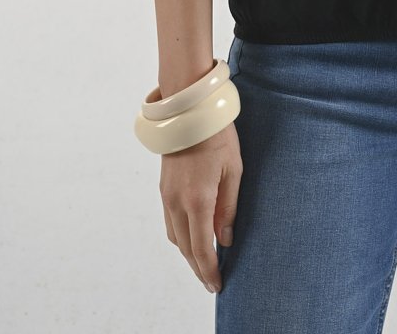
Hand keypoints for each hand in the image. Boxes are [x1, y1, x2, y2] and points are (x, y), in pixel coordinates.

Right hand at [159, 120, 242, 293]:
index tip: (216, 284)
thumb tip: (224, 239)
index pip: (201, 248)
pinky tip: (192, 235)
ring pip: (174, 237)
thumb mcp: (233, 171)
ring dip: (188, 252)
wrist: (188, 111)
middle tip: (211, 281)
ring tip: (204, 261)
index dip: (208, 270)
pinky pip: (169, 221)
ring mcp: (167, 195)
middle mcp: (177, 202)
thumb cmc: (217, 137)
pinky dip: (180, 235)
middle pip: (185, 248)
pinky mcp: (163, 188)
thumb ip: (228, 208)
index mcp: (197, 200)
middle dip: (198, 268)